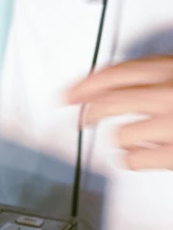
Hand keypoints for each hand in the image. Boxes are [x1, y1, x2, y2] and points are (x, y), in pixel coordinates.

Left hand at [67, 55, 172, 169]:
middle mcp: (169, 94)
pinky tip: (143, 154)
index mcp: (171, 69)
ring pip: (118, 135)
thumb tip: (104, 89)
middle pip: (109, 103)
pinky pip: (132, 160)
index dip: (86, 85)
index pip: (117, 73)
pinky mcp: (172, 154)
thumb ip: (151, 79)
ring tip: (135, 138)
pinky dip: (133, 159)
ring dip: (121, 139)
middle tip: (83, 121)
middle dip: (91, 114)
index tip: (68, 95)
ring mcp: (171, 125)